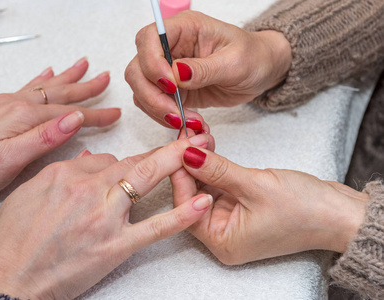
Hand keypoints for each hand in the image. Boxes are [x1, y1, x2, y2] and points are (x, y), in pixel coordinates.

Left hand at [0, 57, 120, 203]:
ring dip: (68, 78)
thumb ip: (43, 138)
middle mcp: (16, 105)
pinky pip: (27, 88)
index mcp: (23, 117)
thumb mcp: (8, 160)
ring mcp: (6, 104)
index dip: (95, 115)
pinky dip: (41, 80)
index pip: (70, 114)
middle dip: (86, 88)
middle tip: (105, 78)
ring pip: (46, 87)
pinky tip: (47, 73)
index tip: (115, 114)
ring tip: (83, 66)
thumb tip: (75, 119)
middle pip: (61, 94)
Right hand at [0, 134, 213, 299]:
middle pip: (133, 161)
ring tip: (203, 151)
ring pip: (145, 180)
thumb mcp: (27, 194)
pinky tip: (202, 203)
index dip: (127, 160)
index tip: (143, 158)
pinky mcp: (115, 246)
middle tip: (192, 134)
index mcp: (65, 175)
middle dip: (167, 147)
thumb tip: (88, 160)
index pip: (106, 159)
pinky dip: (180, 215)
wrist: (7, 280)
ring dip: (176, 163)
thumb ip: (62, 173)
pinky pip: (153, 228)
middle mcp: (88, 190)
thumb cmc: (11, 240)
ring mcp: (105, 218)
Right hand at [125, 11, 290, 128]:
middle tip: (175, 113)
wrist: (261, 71)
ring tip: (186, 121)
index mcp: (185, 28)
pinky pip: (154, 104)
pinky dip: (164, 117)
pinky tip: (186, 122)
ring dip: (158, 110)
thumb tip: (176, 73)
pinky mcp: (172, 90)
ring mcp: (168, 70)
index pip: (148, 38)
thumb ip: (205, 68)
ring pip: (141, 90)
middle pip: (138, 68)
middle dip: (151, 95)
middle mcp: (171, 47)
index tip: (171, 85)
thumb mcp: (236, 61)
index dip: (152, 63)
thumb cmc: (253, 57)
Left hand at [171, 146, 368, 264]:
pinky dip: (215, 167)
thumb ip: (217, 170)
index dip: (180, 175)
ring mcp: (232, 220)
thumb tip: (187, 154)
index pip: (187, 207)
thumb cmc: (304, 210)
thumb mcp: (255, 185)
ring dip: (202, 163)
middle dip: (189, 166)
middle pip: (193, 197)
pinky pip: (220, 185)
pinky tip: (210, 147)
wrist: (339, 213)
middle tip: (187, 138)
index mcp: (222, 241)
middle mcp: (223, 234)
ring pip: (205, 188)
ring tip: (199, 137)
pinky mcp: (241, 206)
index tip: (177, 148)